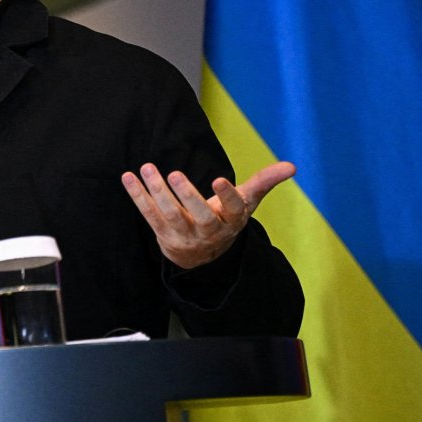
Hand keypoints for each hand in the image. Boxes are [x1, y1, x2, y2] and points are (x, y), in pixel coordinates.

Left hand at [121, 161, 294, 268]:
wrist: (203, 255)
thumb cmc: (226, 218)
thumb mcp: (246, 202)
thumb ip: (264, 182)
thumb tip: (292, 166)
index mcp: (232, 220)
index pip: (232, 208)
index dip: (226, 195)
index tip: (219, 180)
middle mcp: (209, 231)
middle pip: (199, 216)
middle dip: (187, 196)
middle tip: (175, 174)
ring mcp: (185, 235)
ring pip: (170, 215)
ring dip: (157, 192)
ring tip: (148, 168)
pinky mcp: (163, 235)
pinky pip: (149, 215)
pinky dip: (138, 196)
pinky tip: (128, 177)